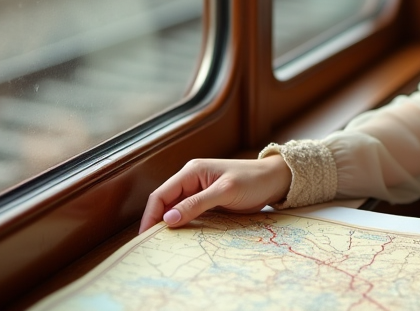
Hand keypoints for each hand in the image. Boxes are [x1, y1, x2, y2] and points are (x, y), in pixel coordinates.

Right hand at [139, 156, 292, 233]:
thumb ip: (197, 203)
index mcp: (191, 172)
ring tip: (163, 246)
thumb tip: (168, 218)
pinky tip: (182, 239)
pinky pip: (190, 214)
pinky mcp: (208, 202)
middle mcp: (192, 180)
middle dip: (157, 222)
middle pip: (166, 203)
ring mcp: (199, 191)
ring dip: (170, 225)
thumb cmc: (253, 180)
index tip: (144, 237)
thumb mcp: (225, 191)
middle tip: (151, 246)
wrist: (274, 180)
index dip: (151, 215)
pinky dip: (184, 225)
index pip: (161, 194)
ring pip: (176, 210)